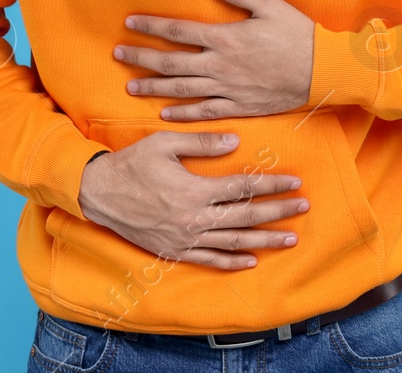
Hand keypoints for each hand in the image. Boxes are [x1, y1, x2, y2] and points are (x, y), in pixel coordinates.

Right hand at [76, 130, 308, 269]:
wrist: (98, 193)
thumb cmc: (132, 163)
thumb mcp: (164, 144)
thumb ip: (202, 143)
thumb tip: (236, 141)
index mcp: (194, 190)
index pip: (243, 188)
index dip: (271, 185)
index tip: (294, 181)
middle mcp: (193, 218)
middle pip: (245, 216)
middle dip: (278, 212)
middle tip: (303, 207)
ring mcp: (185, 239)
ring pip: (233, 241)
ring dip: (264, 240)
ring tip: (290, 238)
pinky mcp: (174, 251)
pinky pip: (209, 259)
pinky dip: (232, 261)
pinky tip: (251, 260)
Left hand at [116, 0, 314, 120]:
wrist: (323, 71)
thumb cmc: (298, 34)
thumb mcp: (268, 4)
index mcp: (225, 38)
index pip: (178, 32)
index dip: (151, 26)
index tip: (129, 23)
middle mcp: (221, 65)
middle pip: (172, 63)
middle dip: (142, 58)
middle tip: (118, 54)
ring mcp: (229, 89)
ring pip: (182, 89)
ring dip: (154, 88)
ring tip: (131, 86)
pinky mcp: (240, 106)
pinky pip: (205, 112)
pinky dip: (183, 114)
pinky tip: (165, 114)